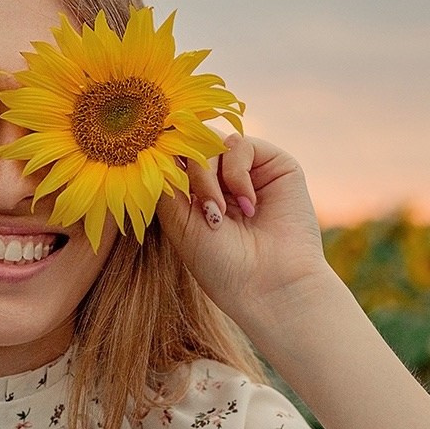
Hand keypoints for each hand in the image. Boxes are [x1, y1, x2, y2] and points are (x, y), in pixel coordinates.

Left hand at [155, 134, 334, 328]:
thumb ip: (165, 182)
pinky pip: (240, 144)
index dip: (163, 160)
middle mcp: (220, 180)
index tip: (155, 171)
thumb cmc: (220, 264)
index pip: (172, 158)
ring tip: (219, 214)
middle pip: (189, 145)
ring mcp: (247, 171)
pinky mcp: (275, 165)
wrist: (269, 286)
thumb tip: (154, 144)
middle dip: (189, 173)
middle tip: (204, 210)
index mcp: (194, 194)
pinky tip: (248, 205)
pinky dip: (236, 173)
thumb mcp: (179, 223)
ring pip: (210, 142)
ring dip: (207, 176)